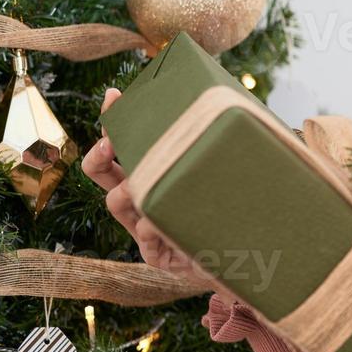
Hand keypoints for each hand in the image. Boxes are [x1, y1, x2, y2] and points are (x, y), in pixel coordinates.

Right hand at [82, 88, 231, 297]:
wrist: (252, 256)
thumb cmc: (233, 207)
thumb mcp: (224, 168)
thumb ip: (219, 140)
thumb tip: (227, 94)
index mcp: (155, 173)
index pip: (124, 144)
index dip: (113, 121)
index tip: (114, 96)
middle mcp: (143, 199)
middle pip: (101, 172)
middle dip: (99, 154)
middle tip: (108, 143)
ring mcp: (148, 229)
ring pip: (115, 203)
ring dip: (122, 191)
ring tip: (137, 186)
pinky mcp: (161, 256)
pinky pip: (145, 241)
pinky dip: (150, 227)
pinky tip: (159, 221)